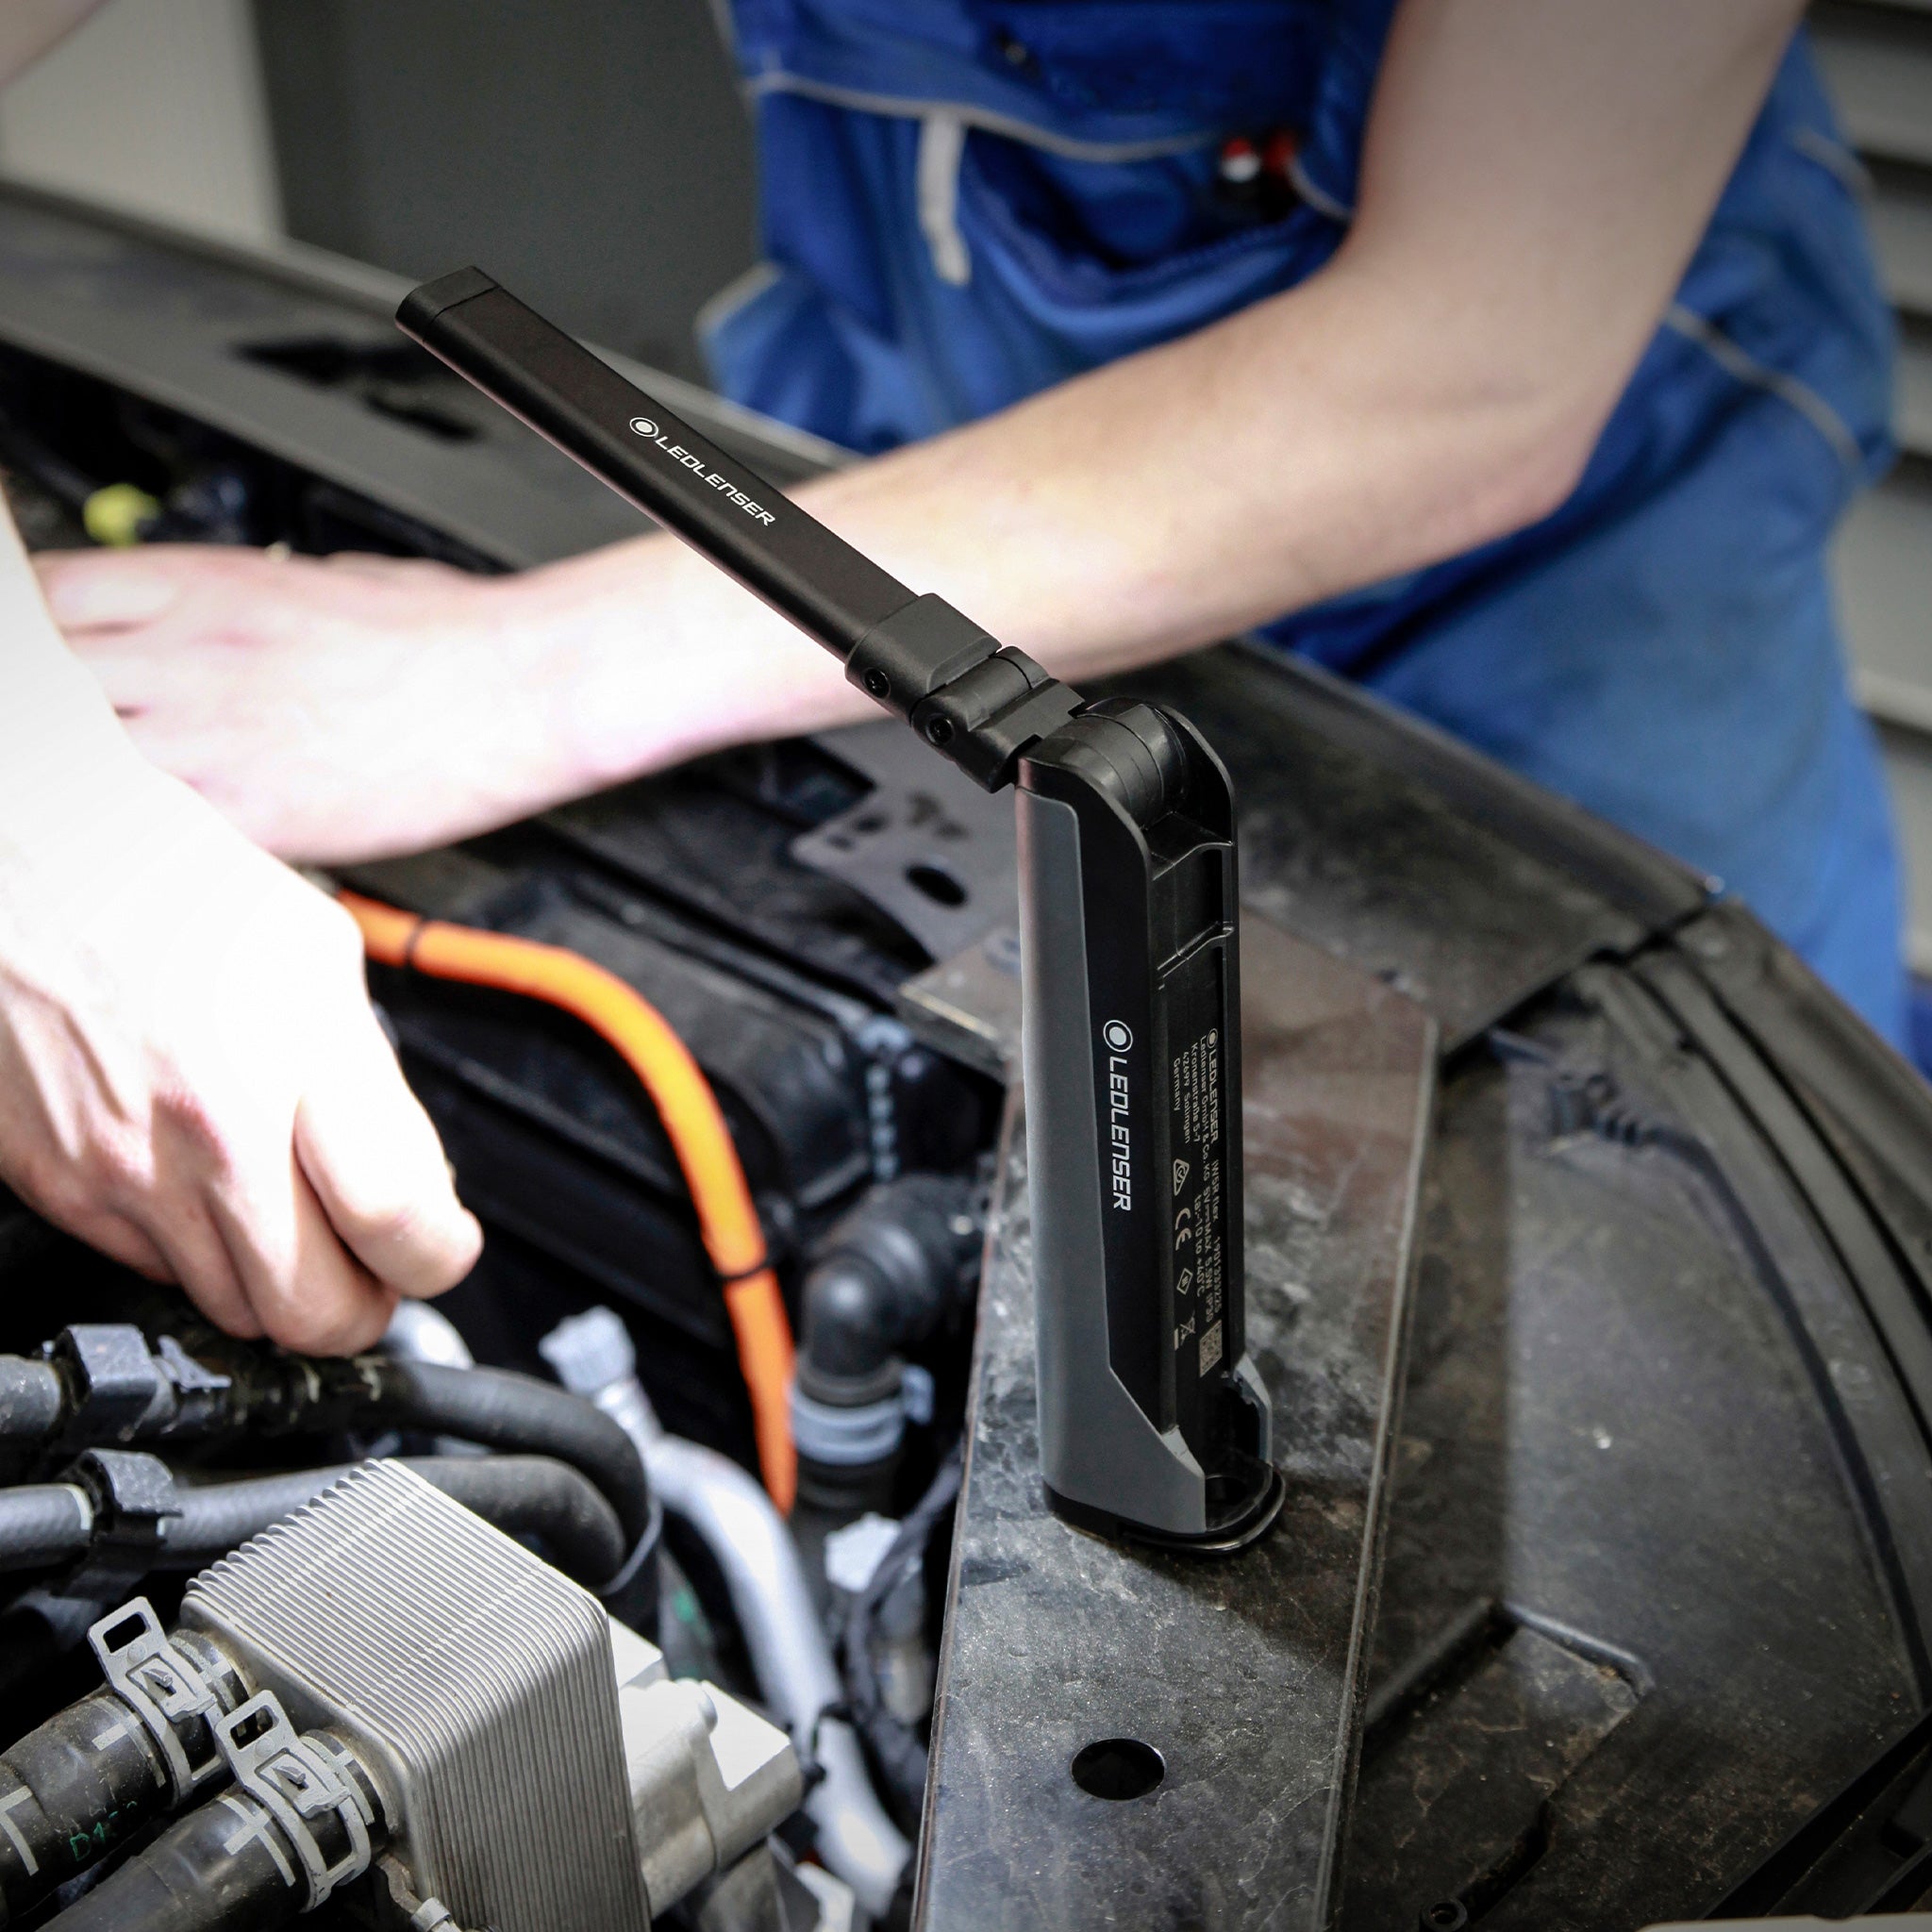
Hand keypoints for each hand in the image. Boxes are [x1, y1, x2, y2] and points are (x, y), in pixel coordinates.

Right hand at [0, 721, 481, 1351]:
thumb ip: (373, 1083)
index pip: (403, 1229)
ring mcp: (123, 1179)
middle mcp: (205, 1146)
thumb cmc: (169, 887)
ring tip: (294, 1214)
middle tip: (374, 1258)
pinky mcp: (61, 1188)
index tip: (442, 1243)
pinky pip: (153, 1269)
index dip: (440, 1254)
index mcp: (287, 1076)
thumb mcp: (319, 960)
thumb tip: (414, 1176)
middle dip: (362, 1301)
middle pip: (317, 1317)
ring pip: (234, 1309)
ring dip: (280, 1283)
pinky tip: (210, 1182)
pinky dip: (199, 1249)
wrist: (27, 863)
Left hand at [36, 546, 592, 864]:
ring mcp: (210, 734)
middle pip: (40, 675)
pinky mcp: (249, 810)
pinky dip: (124, 839)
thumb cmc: (446, 634)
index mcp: (203, 585)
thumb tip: (229, 613)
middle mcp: (187, 653)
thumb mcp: (325, 579)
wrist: (516, 684)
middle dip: (44, 705)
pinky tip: (134, 849)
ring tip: (90, 801)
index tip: (43, 658)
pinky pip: (142, 829)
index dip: (29, 632)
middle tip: (71, 732)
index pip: (43, 593)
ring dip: (71, 778)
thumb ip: (250, 600)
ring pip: (69, 754)